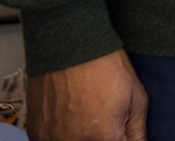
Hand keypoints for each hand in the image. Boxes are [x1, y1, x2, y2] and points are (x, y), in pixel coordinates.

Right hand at [27, 49, 147, 140]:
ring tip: (86, 114)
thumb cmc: (106, 67)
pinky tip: (69, 118)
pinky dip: (61, 135)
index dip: (119, 139)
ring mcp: (52, 140)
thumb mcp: (136, 99)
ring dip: (81, 136)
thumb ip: (138, 134)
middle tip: (103, 118)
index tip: (118, 133)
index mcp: (105, 139)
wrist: (69, 44)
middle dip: (102, 137)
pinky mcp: (36, 133)